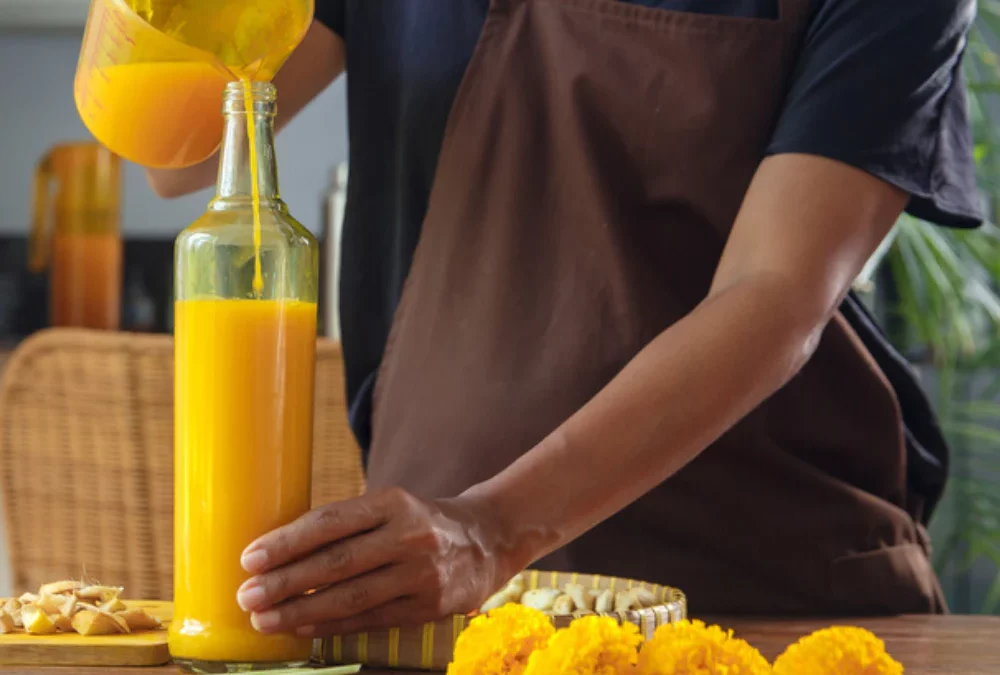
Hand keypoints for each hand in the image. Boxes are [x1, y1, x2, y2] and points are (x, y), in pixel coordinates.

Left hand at [236, 487, 512, 636]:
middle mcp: (410, 535)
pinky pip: (372, 618)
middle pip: (337, 562)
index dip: (288, 541)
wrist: (485, 540)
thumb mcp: (390, 507)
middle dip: (286, 581)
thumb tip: (279, 549)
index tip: (250, 558)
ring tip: (265, 619)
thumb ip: (346, 524)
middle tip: (247, 595)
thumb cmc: (419, 522)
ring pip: (351, 596)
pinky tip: (302, 627)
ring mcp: (422, 574)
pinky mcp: (430, 606)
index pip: (331, 521)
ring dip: (301, 610)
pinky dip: (333, 625)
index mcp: (393, 502)